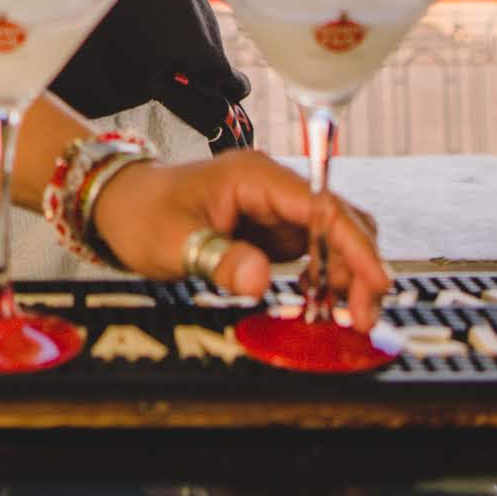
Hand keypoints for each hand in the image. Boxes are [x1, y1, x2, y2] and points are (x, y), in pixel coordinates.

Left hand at [86, 150, 392, 329]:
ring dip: (345, 275)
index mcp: (256, 177)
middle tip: (361, 318)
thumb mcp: (175, 241)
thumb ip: (219, 259)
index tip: (376, 284)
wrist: (120, 204)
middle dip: (359, 268)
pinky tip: (314, 301)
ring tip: (340, 317)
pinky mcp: (271, 228)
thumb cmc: (142, 212)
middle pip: (340, 221)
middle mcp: (273, 186)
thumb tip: (259, 280)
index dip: (354, 246)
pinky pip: (314, 250)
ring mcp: (275, 206)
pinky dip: (324, 277)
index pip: (322, 207)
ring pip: (333, 237)